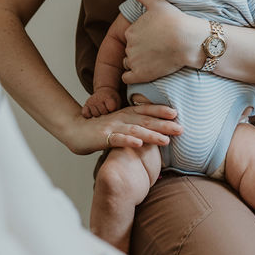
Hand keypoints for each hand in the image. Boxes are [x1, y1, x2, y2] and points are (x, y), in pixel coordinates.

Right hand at [67, 102, 181, 154]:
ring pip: (135, 131)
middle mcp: (120, 118)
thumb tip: (153, 127)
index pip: (145, 110)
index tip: (176, 113)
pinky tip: (139, 144)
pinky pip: (117, 140)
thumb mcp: (118, 122)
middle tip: (181, 128)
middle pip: (145, 120)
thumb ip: (133, 123)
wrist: (74, 130)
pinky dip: (129, 141)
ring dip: (151, 134)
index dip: (160, 111)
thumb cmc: (99, 128)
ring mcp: (112, 127)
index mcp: (125, 113)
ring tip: (166, 140)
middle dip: (163, 124)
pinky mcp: (102, 138)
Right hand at [83, 87, 121, 117]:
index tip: (113, 109)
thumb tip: (114, 121)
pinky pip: (85, 113)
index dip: (113, 111)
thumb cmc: (112, 99)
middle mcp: (98, 98)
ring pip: (95, 114)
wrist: (104, 90)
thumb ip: (117, 110)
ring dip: (98, 115)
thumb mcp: (118, 102)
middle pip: (103, 113)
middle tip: (107, 111)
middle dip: (106, 114)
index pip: (111, 108)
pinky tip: (93, 114)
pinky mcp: (86, 104)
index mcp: (108, 97)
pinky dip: (89, 115)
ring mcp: (91, 101)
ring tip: (101, 112)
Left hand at [122, 0, 203, 83]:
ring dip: (137, 63)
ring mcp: (134, 61)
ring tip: (153, 60)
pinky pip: (127, 78)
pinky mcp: (140, 74)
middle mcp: (129, 46)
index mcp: (131, 31)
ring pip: (129, 63)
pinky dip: (132, 76)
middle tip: (157, 49)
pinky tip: (145, 71)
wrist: (189, 41)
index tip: (156, 39)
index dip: (143, 39)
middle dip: (140, 50)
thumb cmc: (175, 20)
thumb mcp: (157, 3)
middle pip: (130, 50)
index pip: (131, 37)